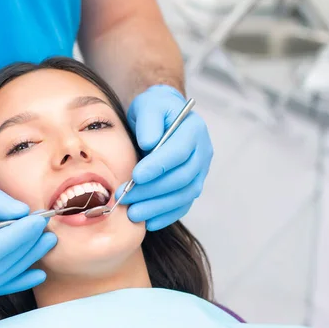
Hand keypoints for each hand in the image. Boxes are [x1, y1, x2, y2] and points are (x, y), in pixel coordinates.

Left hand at [119, 85, 212, 230]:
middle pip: (181, 178)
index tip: (135, 176)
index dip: (158, 166)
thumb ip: (149, 121)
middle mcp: (202, 152)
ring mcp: (200, 171)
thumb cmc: (153, 110)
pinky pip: (183, 205)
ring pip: (183, 195)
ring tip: (133, 213)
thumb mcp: (148, 106)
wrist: (162, 117)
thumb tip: (149, 144)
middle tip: (125, 197)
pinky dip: (166, 215)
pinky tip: (148, 221)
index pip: (178, 152)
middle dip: (152, 191)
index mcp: (193, 130)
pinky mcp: (192, 185)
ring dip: (157, 207)